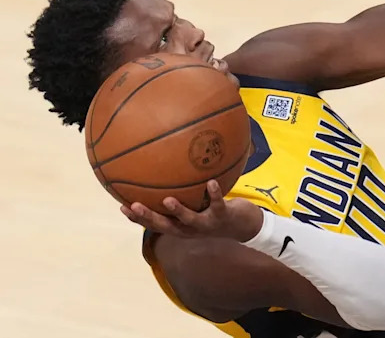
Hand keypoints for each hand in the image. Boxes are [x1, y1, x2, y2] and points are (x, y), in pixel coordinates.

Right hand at [120, 180, 263, 242]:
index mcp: (181, 227)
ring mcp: (207, 224)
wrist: (245, 227)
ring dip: (178, 211)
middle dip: (148, 217)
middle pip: (165, 226)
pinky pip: (218, 205)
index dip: (138, 218)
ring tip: (168, 199)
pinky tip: (211, 182)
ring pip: (189, 219)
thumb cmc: (214, 213)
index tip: (121, 207)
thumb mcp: (197, 206)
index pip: (155, 224)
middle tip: (133, 206)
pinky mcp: (224, 216)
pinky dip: (214, 194)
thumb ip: (183, 194)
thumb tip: (168, 173)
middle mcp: (191, 228)